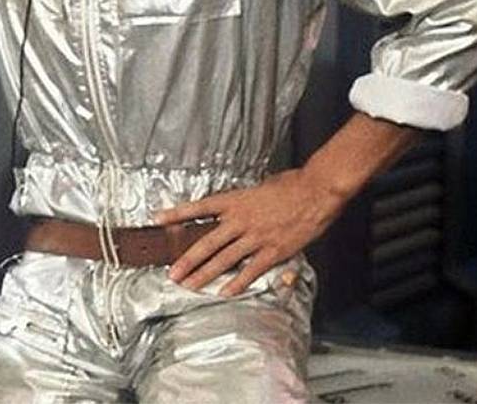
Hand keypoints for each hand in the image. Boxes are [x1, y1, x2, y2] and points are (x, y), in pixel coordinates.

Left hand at [154, 168, 343, 296]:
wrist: (317, 190)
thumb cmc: (292, 185)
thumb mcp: (261, 186)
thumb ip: (246, 201)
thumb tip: (237, 207)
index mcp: (236, 200)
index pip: (199, 208)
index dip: (178, 214)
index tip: (159, 219)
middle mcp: (241, 220)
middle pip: (207, 243)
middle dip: (187, 260)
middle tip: (172, 273)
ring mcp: (256, 237)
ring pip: (224, 260)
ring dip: (205, 274)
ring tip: (189, 285)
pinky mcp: (273, 251)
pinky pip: (251, 270)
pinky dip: (237, 282)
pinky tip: (224, 291)